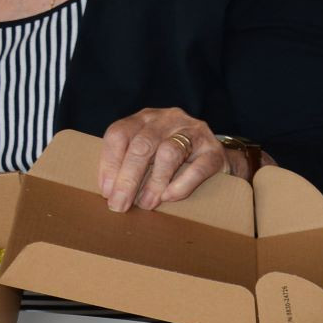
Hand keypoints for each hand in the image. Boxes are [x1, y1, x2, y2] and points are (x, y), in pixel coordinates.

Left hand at [99, 107, 236, 212]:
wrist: (215, 159)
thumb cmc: (173, 160)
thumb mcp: (148, 153)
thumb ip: (129, 163)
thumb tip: (110, 194)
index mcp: (145, 118)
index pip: (119, 134)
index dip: (109, 163)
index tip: (106, 191)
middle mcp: (168, 118)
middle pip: (142, 145)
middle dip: (128, 178)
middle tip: (120, 204)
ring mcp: (194, 131)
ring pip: (168, 153)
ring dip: (154, 182)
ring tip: (147, 203)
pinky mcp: (214, 150)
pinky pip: (197, 167)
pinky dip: (181, 184)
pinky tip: (170, 197)